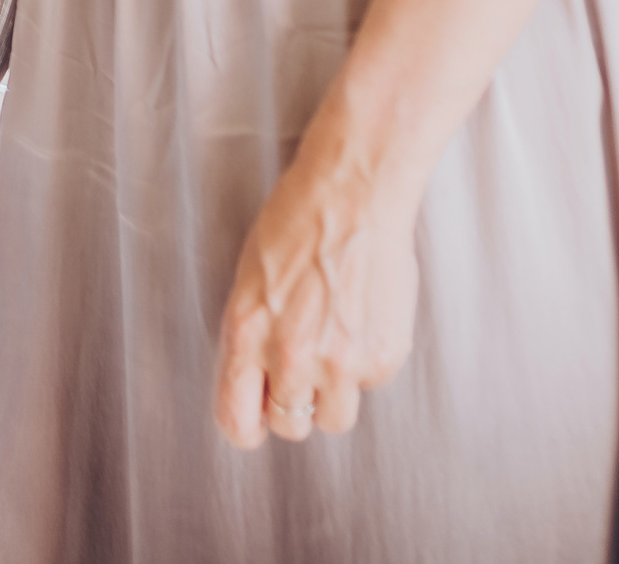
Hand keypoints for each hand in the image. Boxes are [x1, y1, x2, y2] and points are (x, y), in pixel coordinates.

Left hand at [211, 100, 423, 448]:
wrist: (354, 193)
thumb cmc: (297, 221)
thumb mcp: (251, 279)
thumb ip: (252, 336)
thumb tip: (259, 382)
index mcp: (247, 333)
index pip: (236, 419)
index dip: (246, 425)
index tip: (255, 419)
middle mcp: (292, 356)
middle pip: (289, 426)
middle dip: (293, 403)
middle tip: (302, 368)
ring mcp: (341, 362)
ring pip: (334, 419)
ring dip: (333, 392)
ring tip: (335, 342)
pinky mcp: (383, 358)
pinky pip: (370, 384)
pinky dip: (366, 360)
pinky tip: (362, 316)